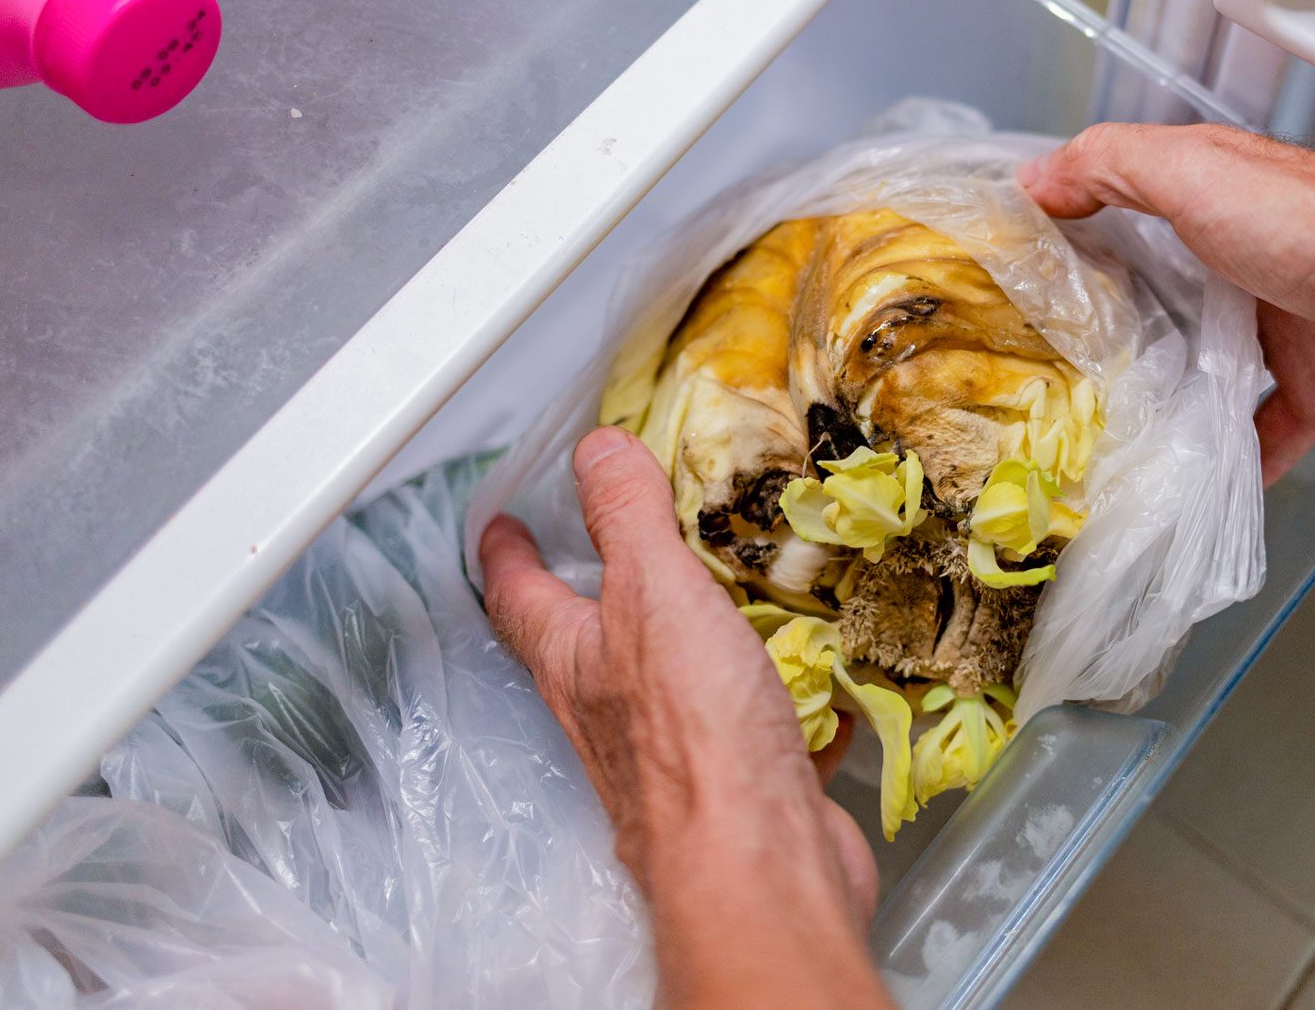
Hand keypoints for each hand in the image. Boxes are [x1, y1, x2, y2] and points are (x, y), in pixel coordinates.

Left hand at [482, 427, 889, 1008]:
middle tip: (610, 544)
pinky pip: (758, 722)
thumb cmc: (693, 739)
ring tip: (727, 586)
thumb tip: (594, 450)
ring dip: (694, 634)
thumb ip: (626, 518)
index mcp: (576, 661)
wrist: (759, 863)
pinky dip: (781, 692)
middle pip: (586, 642)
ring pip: (673, 680)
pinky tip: (816, 675)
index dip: (505, 552)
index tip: (498, 520)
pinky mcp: (744, 782)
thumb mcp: (653, 596)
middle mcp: (612, 712)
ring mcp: (677, 755)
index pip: (520, 594)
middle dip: (596, 592)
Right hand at [1021, 123, 1314, 481]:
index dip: (1069, 236)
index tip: (1010, 280)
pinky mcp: (1313, 390)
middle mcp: (1244, 259)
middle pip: (1158, 297)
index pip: (1124, 209)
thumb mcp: (1197, 169)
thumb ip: (1112, 166)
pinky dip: (1229, 462)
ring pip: (1201, 369)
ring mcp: (1279, 329)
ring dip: (1157, 399)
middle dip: (1103, 332)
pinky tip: (1186, 487)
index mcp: (1216, 197)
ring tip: (1092, 435)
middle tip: (1035, 375)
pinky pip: (1261, 435)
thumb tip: (1036, 179)